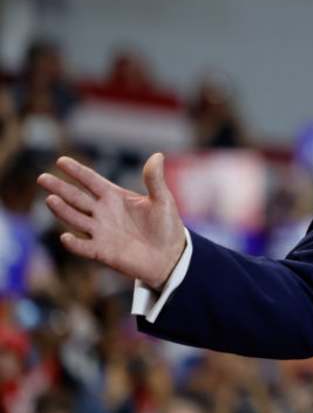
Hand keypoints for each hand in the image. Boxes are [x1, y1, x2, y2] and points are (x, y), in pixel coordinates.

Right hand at [37, 153, 186, 289]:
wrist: (170, 256)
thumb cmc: (166, 226)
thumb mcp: (163, 200)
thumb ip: (155, 180)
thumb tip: (158, 156)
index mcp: (115, 197)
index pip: (91, 181)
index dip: (77, 171)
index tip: (61, 160)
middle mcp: (103, 212)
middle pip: (76, 197)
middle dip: (60, 188)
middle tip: (42, 177)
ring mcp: (100, 232)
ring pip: (75, 218)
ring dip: (63, 211)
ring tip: (51, 200)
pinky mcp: (102, 251)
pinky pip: (83, 247)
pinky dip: (74, 243)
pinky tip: (66, 237)